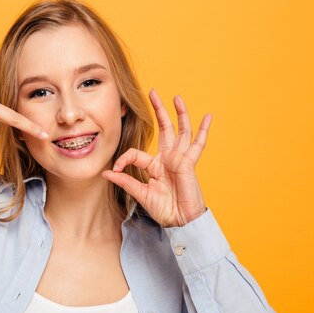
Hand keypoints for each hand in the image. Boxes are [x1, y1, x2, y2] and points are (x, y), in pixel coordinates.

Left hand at [102, 89, 211, 226]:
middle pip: (164, 129)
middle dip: (158, 110)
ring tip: (175, 97)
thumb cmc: (163, 209)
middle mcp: (167, 159)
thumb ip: (124, 181)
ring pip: (181, 131)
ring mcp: (179, 159)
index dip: (123, 159)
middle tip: (152, 92)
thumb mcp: (140, 193)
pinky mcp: (189, 163)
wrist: (179, 220)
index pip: (135, 153)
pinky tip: (208, 116)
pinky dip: (204, 130)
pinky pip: (198, 144)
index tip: (114, 169)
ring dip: (179, 113)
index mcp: (154, 166)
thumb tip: (105, 172)